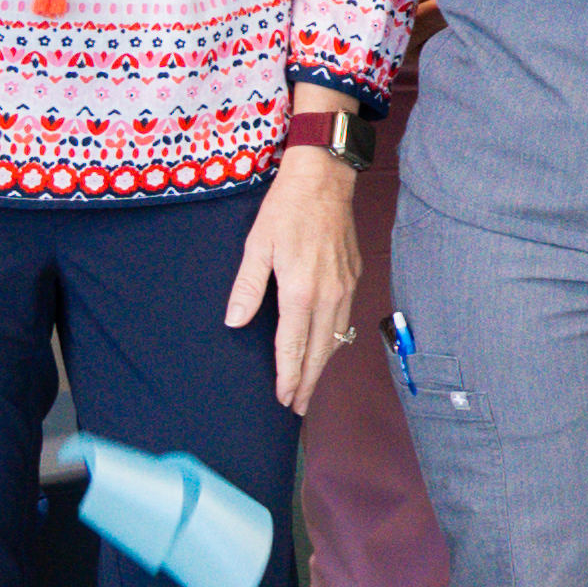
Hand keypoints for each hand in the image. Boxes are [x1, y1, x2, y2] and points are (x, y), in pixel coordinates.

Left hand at [224, 145, 365, 412]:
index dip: (288, 375)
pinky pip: (345, 320)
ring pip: (336, 338)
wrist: (325, 179)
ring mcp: (345, 287)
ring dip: (322, 365)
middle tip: (298, 407)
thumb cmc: (286, 209)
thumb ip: (248, 287)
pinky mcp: (353, 277)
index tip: (283, 399)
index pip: (293, 345)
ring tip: (310, 387)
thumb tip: (234, 322)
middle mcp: (329, 295)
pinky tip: (326, 348)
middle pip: (320, 350)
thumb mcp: (257, 245)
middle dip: (308, 382)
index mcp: (301, 290)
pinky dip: (335, 342)